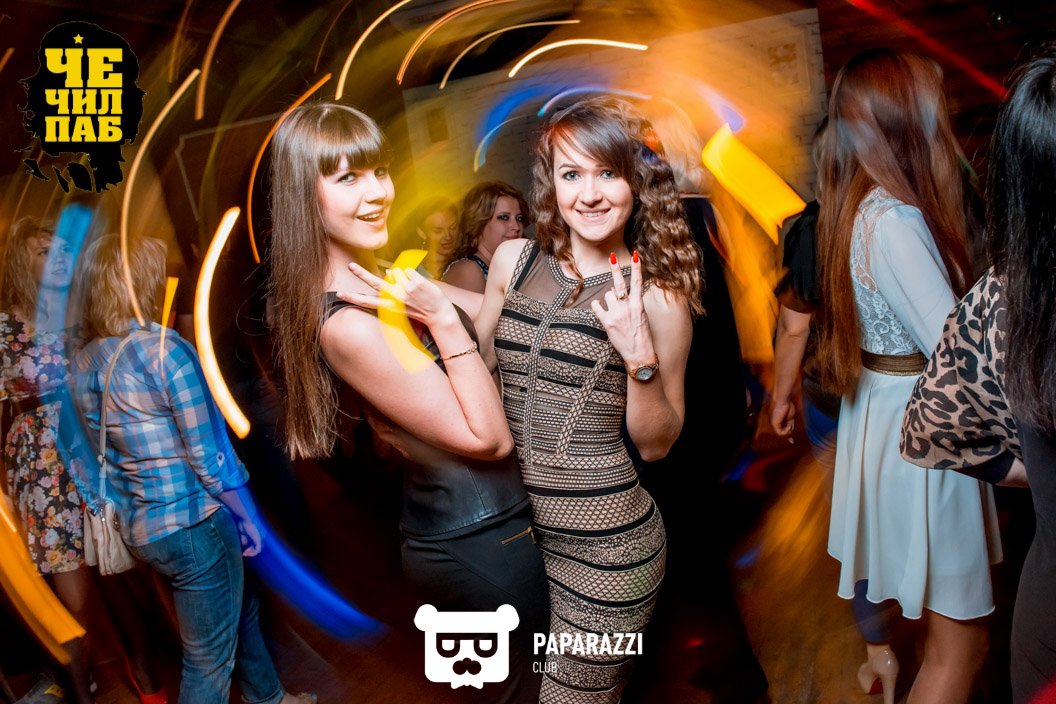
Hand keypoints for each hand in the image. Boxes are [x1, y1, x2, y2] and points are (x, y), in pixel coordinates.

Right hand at [237, 516, 262, 556]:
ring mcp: (258, 539)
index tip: (244, 552)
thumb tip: (245, 545)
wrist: (244, 521)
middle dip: (250, 552)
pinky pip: (257, 549)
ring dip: (251, 553)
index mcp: (255, 536)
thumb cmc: (242, 525)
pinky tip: (248, 553)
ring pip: (257, 550)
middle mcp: (258, 538)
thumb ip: (244, 539)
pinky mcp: (257, 540)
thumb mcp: (243, 534)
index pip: (254, 546)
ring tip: (245, 554)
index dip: (249, 550)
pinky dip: (253, 553)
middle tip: (244, 554)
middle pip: (256, 549)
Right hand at [340, 262, 457, 327]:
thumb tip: (386, 270)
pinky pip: (409, 270)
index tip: (339, 294)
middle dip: (361, 274)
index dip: (353, 298)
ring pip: (397, 272)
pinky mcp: (416, 282)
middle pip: (375, 284)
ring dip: (403, 276)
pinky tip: (420, 286)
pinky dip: (413, 275)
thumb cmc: (420, 309)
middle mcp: (396, 298)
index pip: (368, 302)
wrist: (439, 315)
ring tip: (414, 289)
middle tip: (350, 266)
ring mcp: (406, 290)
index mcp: (390, 307)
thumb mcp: (403, 304)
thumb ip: (393, 289)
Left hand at [590, 251, 655, 367]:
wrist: (639, 354)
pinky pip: (597, 306)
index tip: (635, 255)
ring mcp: (617, 314)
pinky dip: (597, 306)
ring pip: (608, 295)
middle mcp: (627, 307)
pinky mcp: (607, 323)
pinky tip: (600, 307)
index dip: (637, 268)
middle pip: (619, 284)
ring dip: (609, 299)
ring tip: (613, 308)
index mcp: (638, 305)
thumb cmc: (641, 335)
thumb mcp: (642, 316)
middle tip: (612, 257)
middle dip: (615, 269)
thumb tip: (621, 294)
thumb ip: (632, 304)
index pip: (638, 282)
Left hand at [771, 397, 794, 436]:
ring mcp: (774, 423)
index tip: (792, 439)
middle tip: (792, 433)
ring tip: (790, 425)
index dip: (787, 434)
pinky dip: (786, 431)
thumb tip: (791, 431)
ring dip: (788, 431)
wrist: (784, 401)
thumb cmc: (787, 406)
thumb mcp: (790, 418)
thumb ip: (790, 425)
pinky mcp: (774, 424)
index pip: (781, 430)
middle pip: (782, 432)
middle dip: (788, 433)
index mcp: (778, 421)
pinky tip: (788, 426)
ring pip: (781, 434)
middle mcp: (775, 423)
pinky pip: (780, 433)